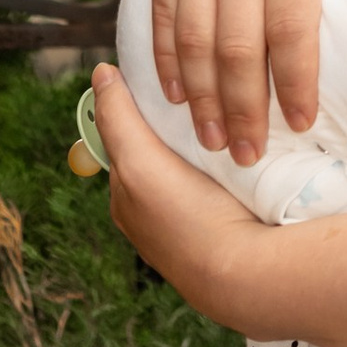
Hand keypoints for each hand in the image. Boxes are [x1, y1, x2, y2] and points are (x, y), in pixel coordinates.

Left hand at [89, 64, 295, 334]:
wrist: (243, 273)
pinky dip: (230, 163)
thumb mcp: (138, 162)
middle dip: (178, 125)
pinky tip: (245, 150)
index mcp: (128, 201)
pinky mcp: (228, 224)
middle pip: (162, 150)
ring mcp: (194, 222)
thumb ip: (116, 119)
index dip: (142, 109)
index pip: (127, 141)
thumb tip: (101, 73)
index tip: (169, 82)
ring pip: (196, 165)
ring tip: (230, 119)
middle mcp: (155, 215)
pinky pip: (223, 183)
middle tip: (206, 96)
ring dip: (209, 143)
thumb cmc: (185, 221)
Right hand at [149, 0, 346, 165]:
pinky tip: (175, 90)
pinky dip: (166, 57)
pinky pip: (161, 13)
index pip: (292, 33)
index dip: (294, 85)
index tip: (301, 122)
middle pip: (237, 53)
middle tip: (250, 154)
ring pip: (193, 43)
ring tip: (214, 138)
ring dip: (203, 97)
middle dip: (243, 111)